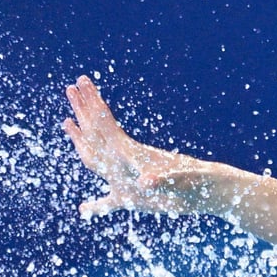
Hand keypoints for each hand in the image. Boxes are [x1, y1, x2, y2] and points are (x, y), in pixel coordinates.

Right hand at [63, 75, 216, 217]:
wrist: (206, 190)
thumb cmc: (195, 184)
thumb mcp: (179, 181)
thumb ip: (162, 180)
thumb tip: (146, 182)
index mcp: (135, 155)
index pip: (106, 126)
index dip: (93, 107)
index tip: (81, 86)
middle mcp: (129, 159)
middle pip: (100, 129)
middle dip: (85, 108)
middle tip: (73, 85)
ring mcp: (130, 171)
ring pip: (101, 148)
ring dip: (86, 131)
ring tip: (70, 119)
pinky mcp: (131, 192)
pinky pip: (104, 180)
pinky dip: (90, 172)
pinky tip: (82, 189)